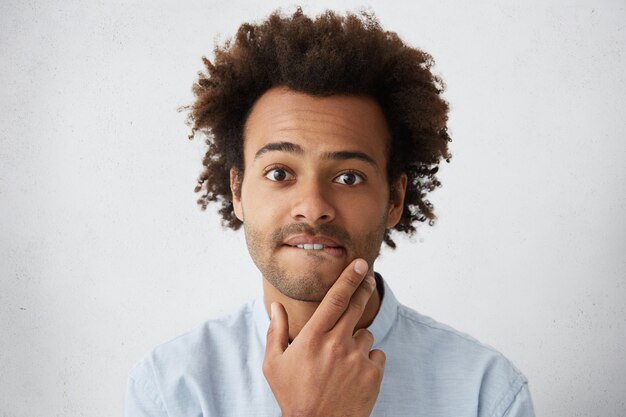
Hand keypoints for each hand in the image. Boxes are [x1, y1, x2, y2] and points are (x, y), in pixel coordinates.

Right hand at [263, 259, 384, 416]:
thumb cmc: (292, 396)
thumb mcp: (274, 364)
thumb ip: (276, 332)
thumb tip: (276, 307)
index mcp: (312, 337)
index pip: (335, 299)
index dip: (349, 278)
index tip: (361, 264)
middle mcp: (336, 344)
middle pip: (356, 306)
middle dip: (364, 288)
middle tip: (369, 278)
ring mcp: (357, 359)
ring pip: (365, 334)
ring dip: (357, 340)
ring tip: (342, 362)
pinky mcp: (372, 375)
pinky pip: (377, 355)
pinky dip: (368, 360)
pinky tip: (353, 374)